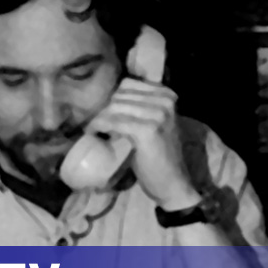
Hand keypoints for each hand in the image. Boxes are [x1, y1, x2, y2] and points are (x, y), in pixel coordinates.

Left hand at [85, 78, 200, 207]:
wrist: (173, 183)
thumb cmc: (160, 154)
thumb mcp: (155, 123)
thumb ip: (139, 107)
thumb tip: (108, 98)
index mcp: (167, 96)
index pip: (128, 84)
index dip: (112, 97)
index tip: (104, 112)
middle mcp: (165, 101)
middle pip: (119, 95)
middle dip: (105, 108)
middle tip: (97, 123)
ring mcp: (157, 115)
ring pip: (114, 107)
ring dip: (100, 118)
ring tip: (95, 129)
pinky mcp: (147, 130)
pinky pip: (113, 122)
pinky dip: (99, 126)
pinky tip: (94, 133)